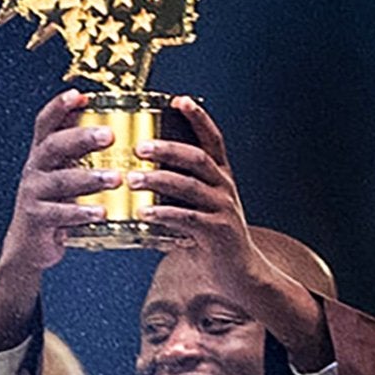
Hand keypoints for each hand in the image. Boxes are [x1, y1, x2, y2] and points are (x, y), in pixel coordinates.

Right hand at [0, 90, 125, 349]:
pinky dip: (82, 212)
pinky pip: (60, 214)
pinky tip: (102, 212)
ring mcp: (33, 194)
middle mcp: (34, 169)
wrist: (30, 245)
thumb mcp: (63, 175)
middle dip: (82, 138)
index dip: (59, 107)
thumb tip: (116, 127)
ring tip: (116, 179)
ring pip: (60, 181)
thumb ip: (79, 155)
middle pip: (54, 146)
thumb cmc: (56, 204)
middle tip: (110, 135)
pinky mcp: (37, 219)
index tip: (80, 95)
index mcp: (42, 154)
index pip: (45, 123)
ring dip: (89, 178)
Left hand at [130, 99, 331, 369]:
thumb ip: (177, 192)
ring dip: (159, 180)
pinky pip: (188, 218)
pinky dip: (164, 215)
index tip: (179, 100)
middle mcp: (225, 187)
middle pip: (198, 158)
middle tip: (139, 147)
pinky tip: (143, 214)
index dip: (198, 118)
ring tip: (133, 179)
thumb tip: (138, 177)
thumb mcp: (200, 208)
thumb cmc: (212, 240)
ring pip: (190, 186)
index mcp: (221, 177)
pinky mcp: (217, 232)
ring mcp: (223, 209)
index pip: (213, 139)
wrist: (241, 275)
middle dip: (168, 148)